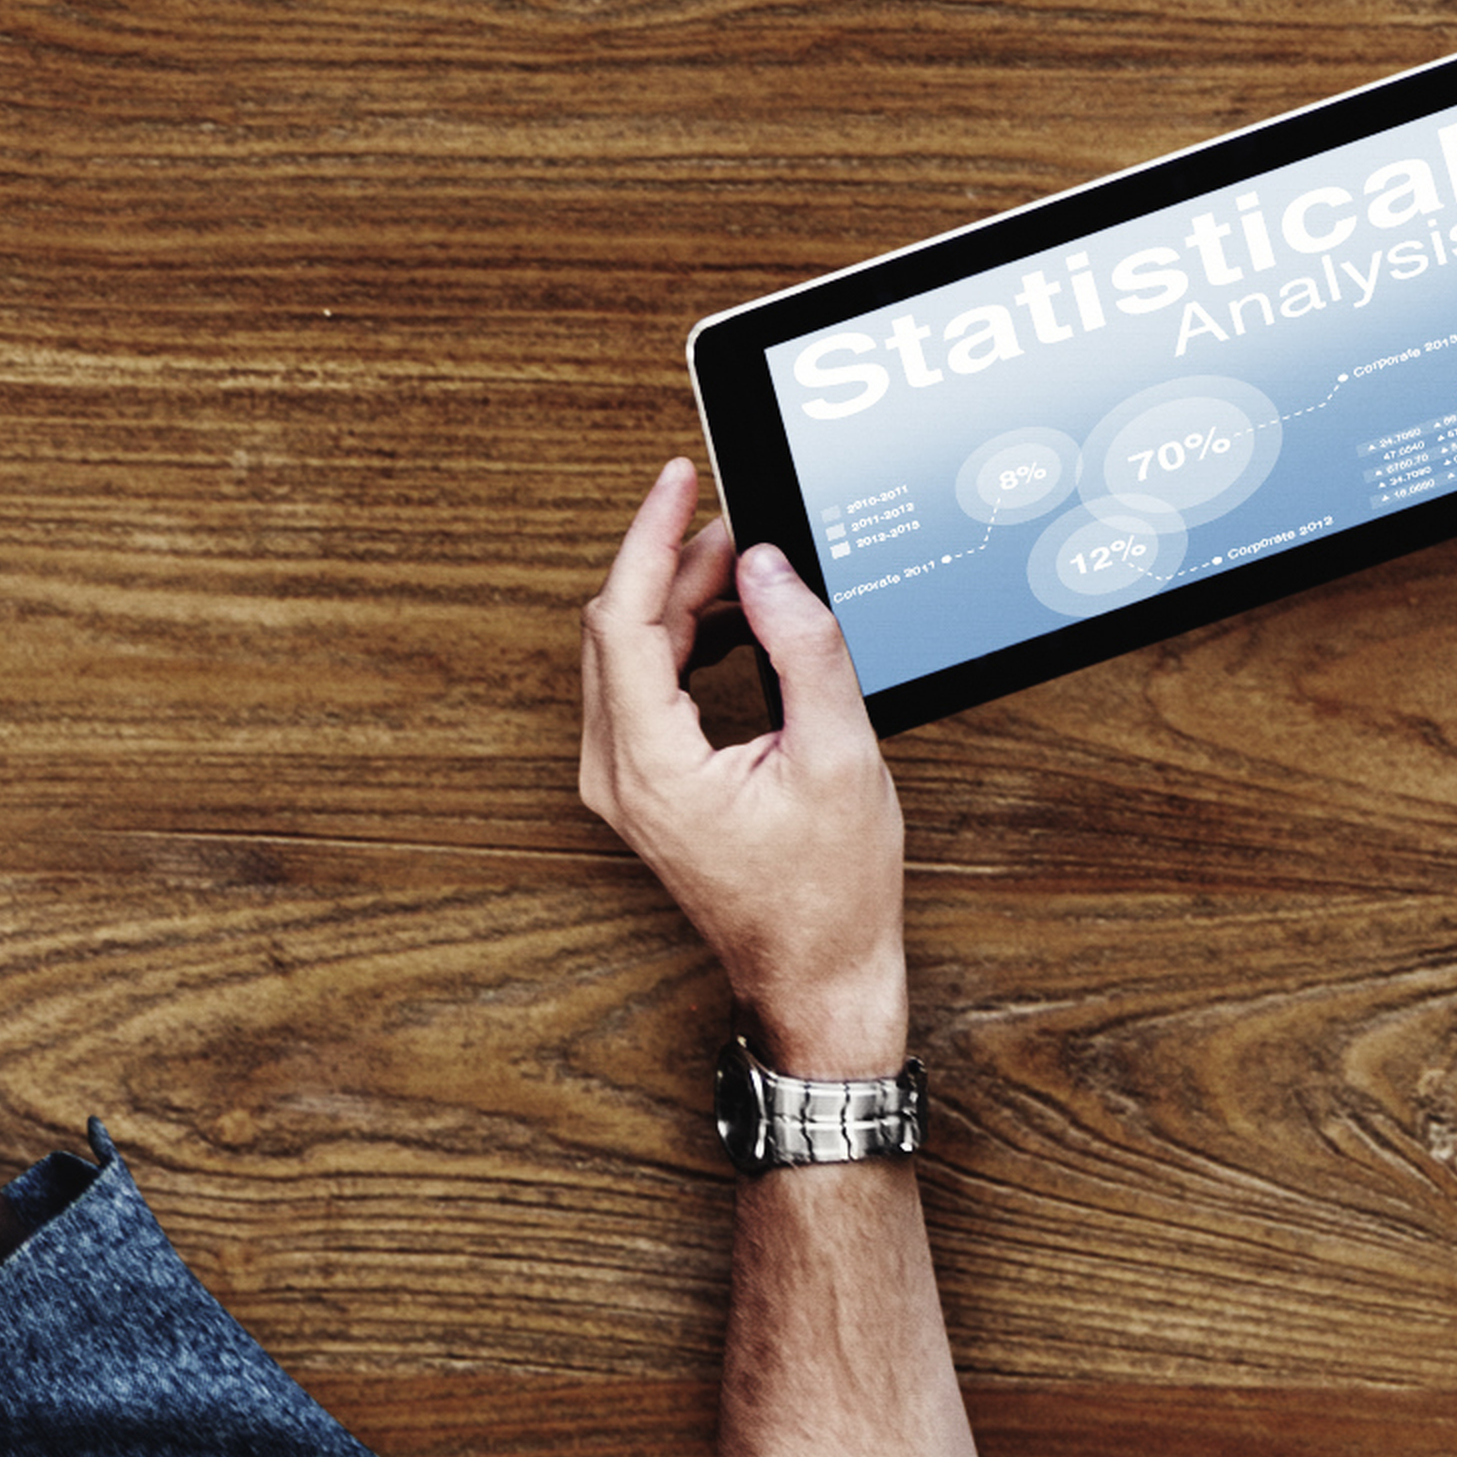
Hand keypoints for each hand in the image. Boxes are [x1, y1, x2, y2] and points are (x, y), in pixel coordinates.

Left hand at [566, 459, 908, 1069]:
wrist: (817, 976)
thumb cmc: (831, 894)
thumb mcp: (840, 758)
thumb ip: (805, 651)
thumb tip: (769, 570)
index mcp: (650, 766)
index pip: (623, 617)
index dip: (651, 537)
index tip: (676, 479)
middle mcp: (616, 774)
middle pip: (618, 629)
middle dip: (673, 562)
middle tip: (737, 520)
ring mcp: (623, 784)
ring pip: (626, 657)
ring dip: (679, 602)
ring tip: (746, 569)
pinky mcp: (643, 788)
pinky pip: (642, 690)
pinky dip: (682, 644)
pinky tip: (733, 625)